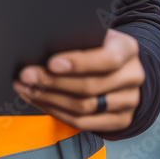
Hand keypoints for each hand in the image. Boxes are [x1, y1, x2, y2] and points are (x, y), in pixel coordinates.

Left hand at [13, 29, 143, 131]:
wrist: (122, 68)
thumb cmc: (98, 46)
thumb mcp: (93, 35)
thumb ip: (76, 40)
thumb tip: (40, 50)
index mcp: (127, 49)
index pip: (107, 59)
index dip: (78, 63)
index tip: (51, 63)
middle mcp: (133, 76)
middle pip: (90, 86)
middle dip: (52, 82)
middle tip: (27, 76)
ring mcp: (129, 101)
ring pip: (84, 107)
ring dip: (49, 99)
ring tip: (27, 88)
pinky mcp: (120, 120)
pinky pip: (83, 123)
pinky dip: (56, 112)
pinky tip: (39, 101)